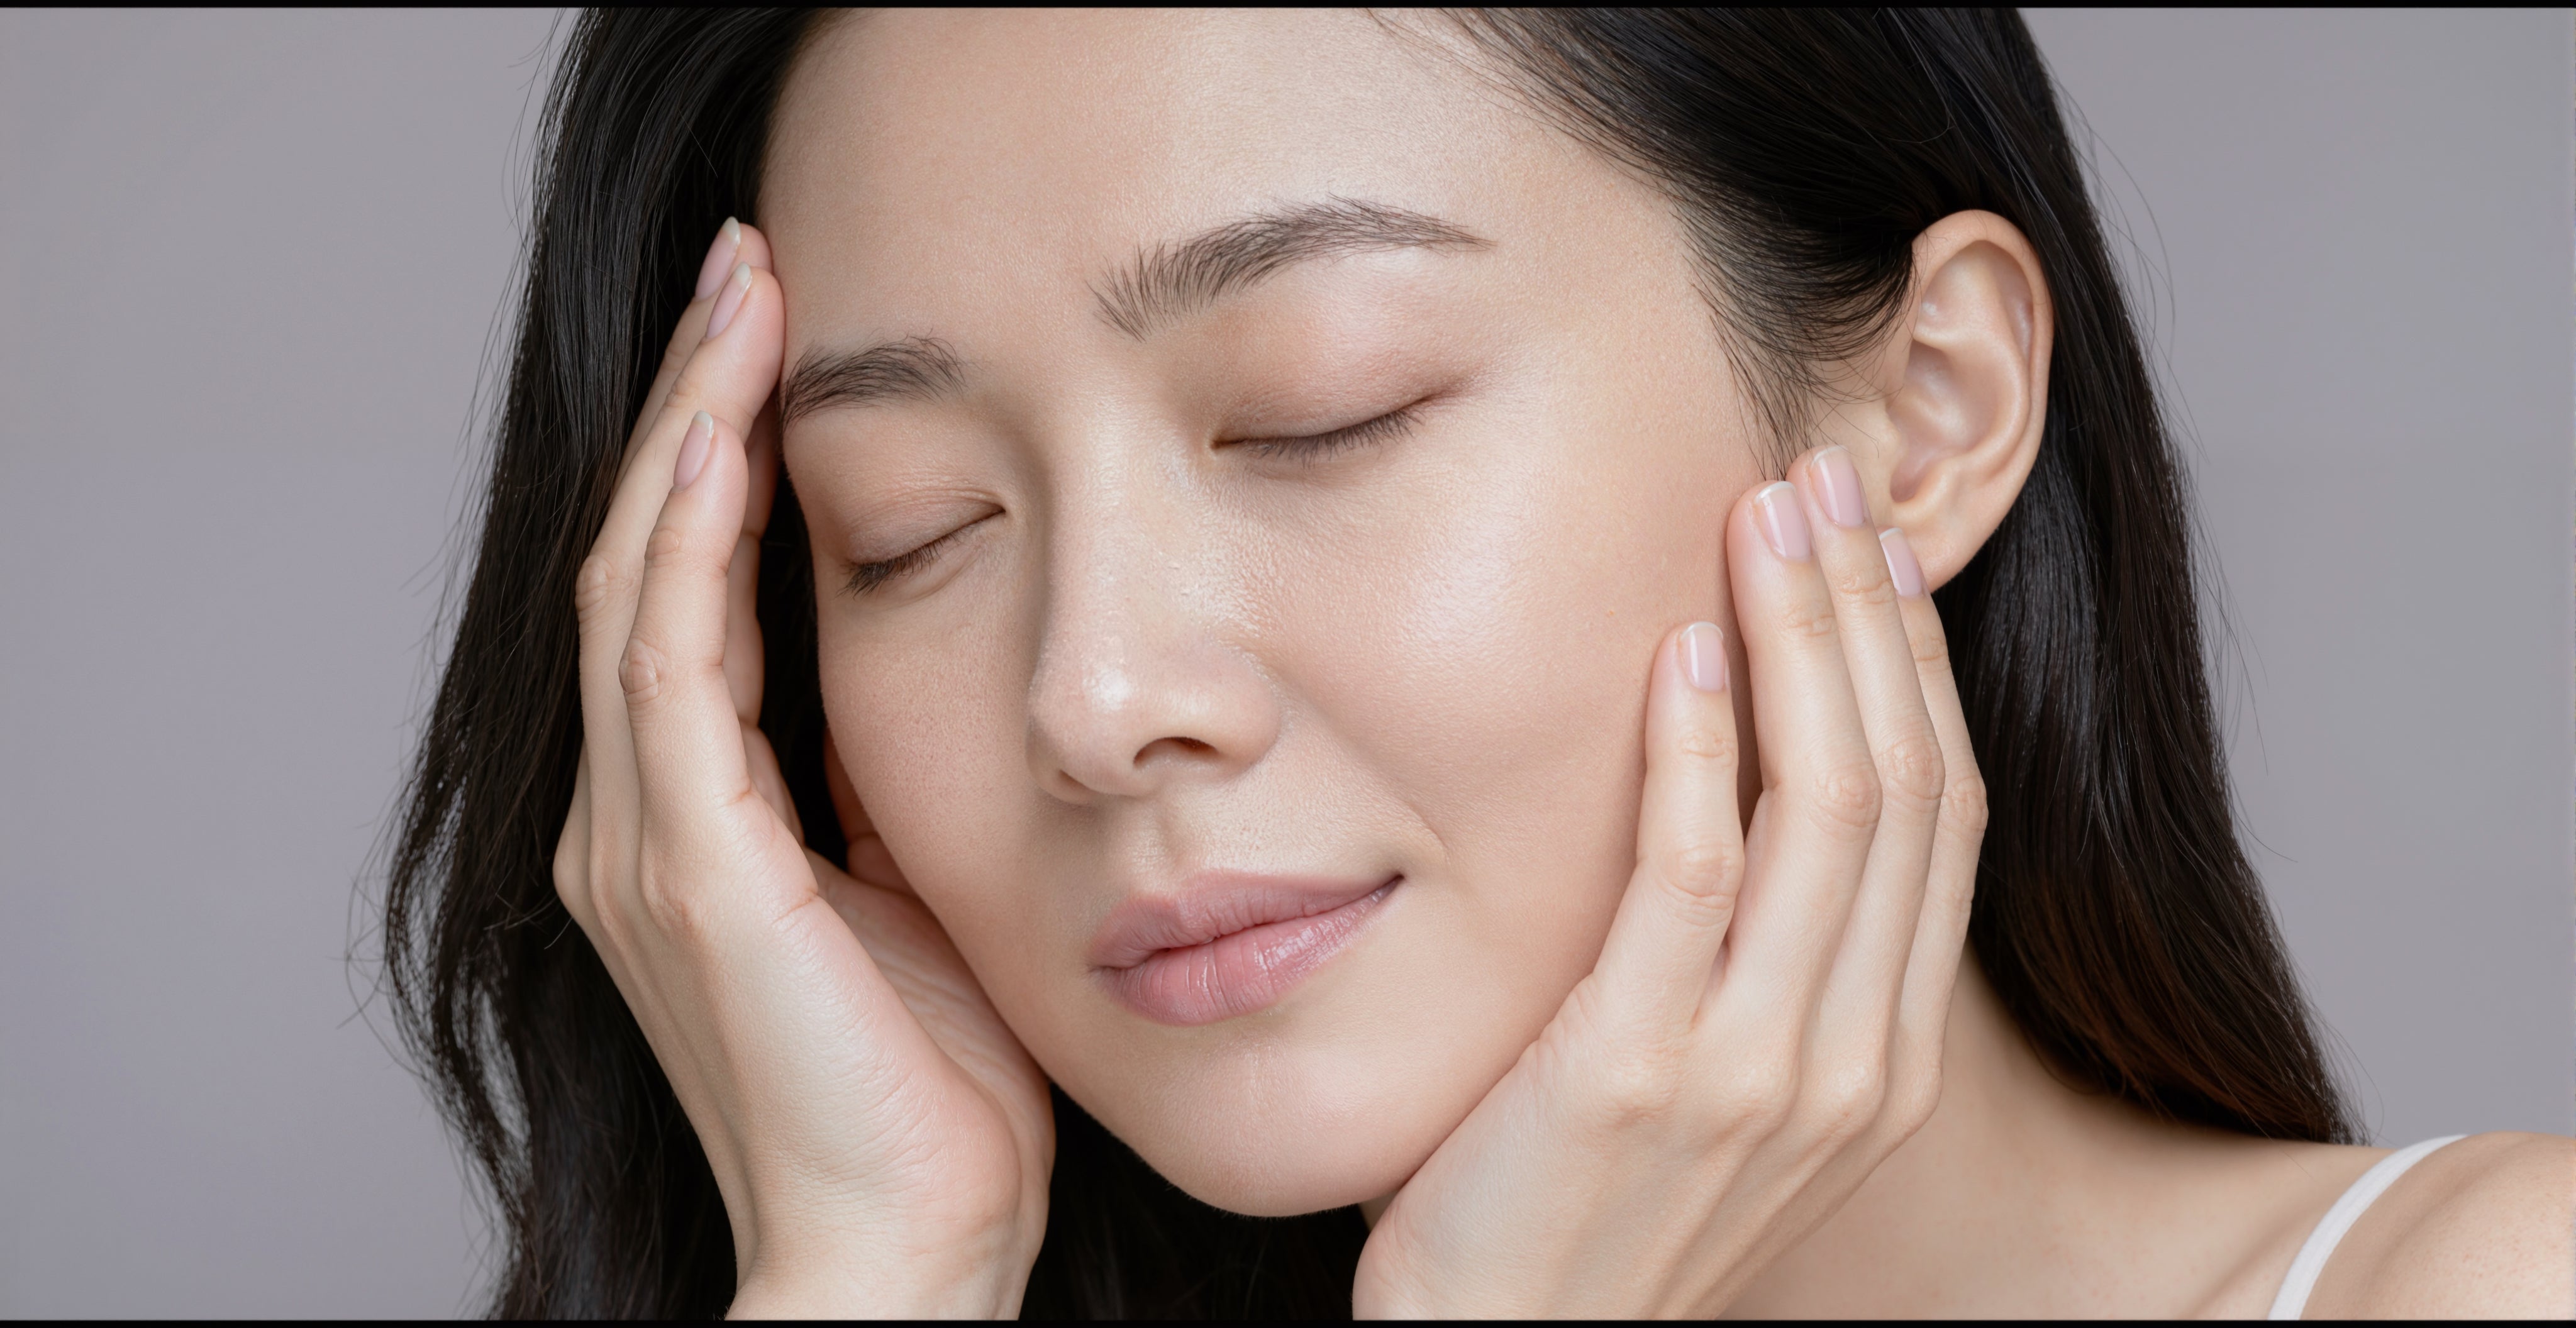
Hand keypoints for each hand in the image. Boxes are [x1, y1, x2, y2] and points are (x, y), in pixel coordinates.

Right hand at [551, 221, 1052, 1317]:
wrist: (906, 1244)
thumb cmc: (930, 1086)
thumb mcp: (906, 884)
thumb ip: (872, 781)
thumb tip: (925, 666)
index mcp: (684, 824)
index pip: (680, 594)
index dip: (710, 454)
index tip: (770, 332)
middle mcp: (632, 821)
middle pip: (637, 560)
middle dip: (689, 404)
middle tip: (741, 267)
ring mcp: (644, 843)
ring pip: (637, 586)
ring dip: (686, 434)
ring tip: (738, 301)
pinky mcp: (691, 870)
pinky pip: (670, 669)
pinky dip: (689, 543)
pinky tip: (726, 442)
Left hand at [1351, 446, 1985, 1316]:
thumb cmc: (1586, 1207)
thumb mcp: (1714, 1085)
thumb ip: (1756, 961)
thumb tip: (1743, 793)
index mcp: (1884, 1055)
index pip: (1938, 817)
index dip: (1913, 666)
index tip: (1872, 548)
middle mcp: (1852, 1057)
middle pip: (1900, 783)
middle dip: (1866, 614)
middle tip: (1822, 477)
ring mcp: (1759, 1070)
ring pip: (1826, 805)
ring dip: (1799, 639)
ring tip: (1763, 512)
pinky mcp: (1637, 1069)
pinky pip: (1693, 875)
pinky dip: (1697, 745)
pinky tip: (1679, 642)